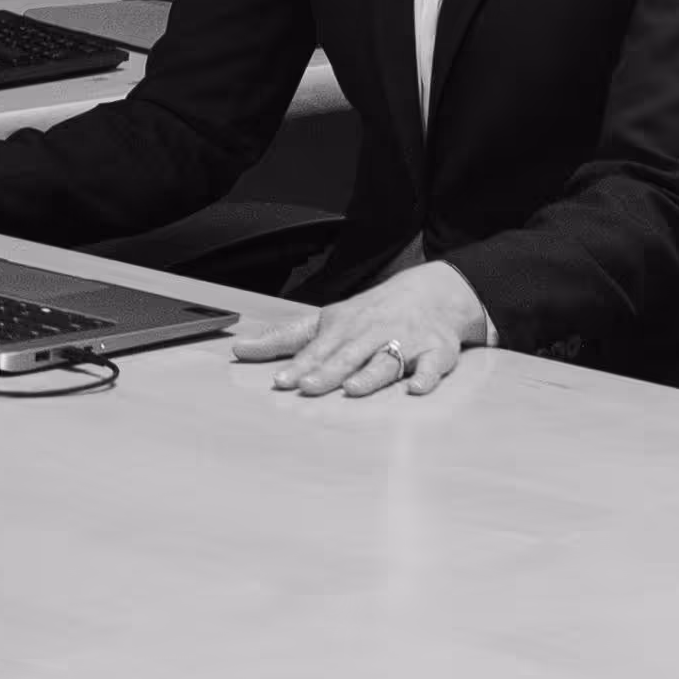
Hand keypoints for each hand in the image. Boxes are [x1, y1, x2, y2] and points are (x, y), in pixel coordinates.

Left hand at [229, 257, 491, 398]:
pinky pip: (434, 365)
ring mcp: (406, 342)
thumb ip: (285, 338)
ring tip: (352, 388)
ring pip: (386, 360)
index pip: (318, 348)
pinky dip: (427, 376)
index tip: (281, 381)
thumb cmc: (371, 312)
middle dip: (328, 371)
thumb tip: (240, 349)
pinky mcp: (437, 352)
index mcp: (344, 327)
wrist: (434, 291)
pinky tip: (416, 387)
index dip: (299, 365)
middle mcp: (372, 334)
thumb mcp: (327, 319)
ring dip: (370, 374)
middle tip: (308, 388)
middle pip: (348, 355)